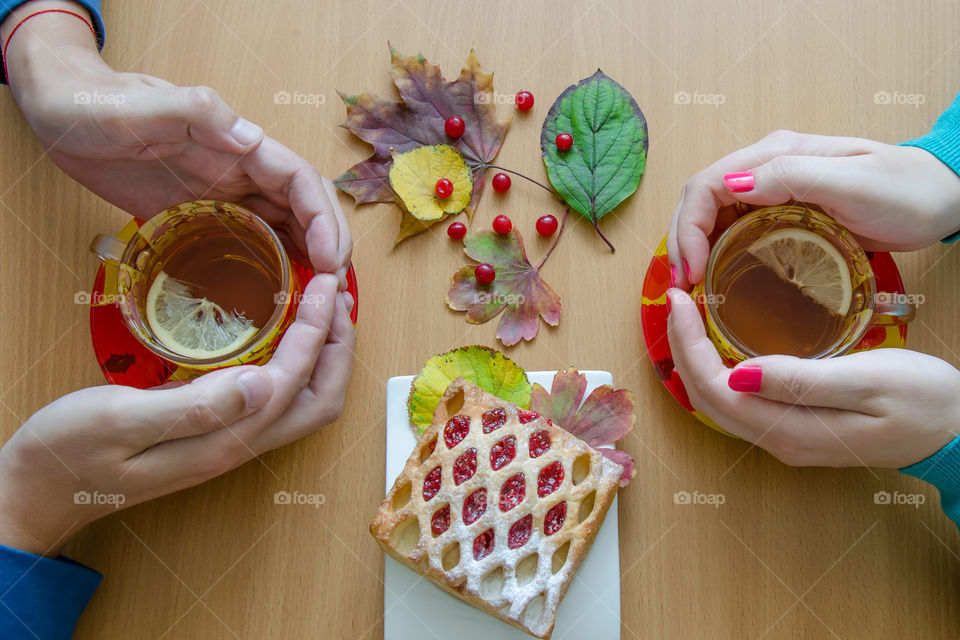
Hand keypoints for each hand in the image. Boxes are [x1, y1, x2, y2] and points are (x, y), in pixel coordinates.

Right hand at [0, 275, 354, 556]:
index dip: (316, 330)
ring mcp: (232, 444)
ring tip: (324, 308)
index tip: (323, 284)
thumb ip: (191, 408)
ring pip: (305, 403)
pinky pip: (280, 400)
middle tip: (336, 293)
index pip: (293, 379)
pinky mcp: (220, 436)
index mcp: (222, 440)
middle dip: (338, 345)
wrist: (36, 492)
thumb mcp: (118, 421)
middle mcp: (238, 446)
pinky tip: (288, 335)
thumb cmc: (66, 454)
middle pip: (320, 400)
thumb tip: (261, 385)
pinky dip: (300, 364)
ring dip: (325, 356)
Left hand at [2, 1, 350, 280]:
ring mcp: (224, 191)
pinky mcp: (204, 211)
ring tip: (320, 297)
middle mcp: (239, 168)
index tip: (331, 257)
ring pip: (285, 225)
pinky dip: (276, 260)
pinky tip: (281, 288)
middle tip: (334, 288)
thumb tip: (252, 139)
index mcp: (236, 144)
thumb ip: (196, 113)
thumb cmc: (99, 105)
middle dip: (329, 243)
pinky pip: (252, 237)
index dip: (324, 218)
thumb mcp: (144, 106)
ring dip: (309, 256)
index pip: (299, 179)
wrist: (64, 113)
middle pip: (304, 206)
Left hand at [665, 288, 959, 467]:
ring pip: (718, 400)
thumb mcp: (868, 381)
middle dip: (680, 347)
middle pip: (705, 397)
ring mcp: (785, 437)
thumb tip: (736, 374)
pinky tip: (718, 340)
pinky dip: (717, 366)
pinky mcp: (795, 427)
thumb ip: (800, 380)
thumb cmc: (926, 402)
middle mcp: (778, 440)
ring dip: (694, 358)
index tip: (678, 299)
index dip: (687, 344)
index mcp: (789, 430)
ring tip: (686, 314)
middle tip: (673, 299)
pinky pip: (738, 399)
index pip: (714, 388)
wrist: (959, 433)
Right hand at [668, 129, 959, 286]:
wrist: (939, 197)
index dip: (688, 227)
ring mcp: (772, 190)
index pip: (706, 185)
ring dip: (694, 247)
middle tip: (684, 285)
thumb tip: (730, 186)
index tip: (693, 270)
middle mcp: (766, 168)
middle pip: (700, 200)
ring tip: (693, 286)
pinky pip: (734, 229)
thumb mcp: (851, 182)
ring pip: (712, 215)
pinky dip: (716, 251)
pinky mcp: (781, 212)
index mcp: (775, 155)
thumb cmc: (904, 190)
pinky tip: (716, 275)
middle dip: (682, 240)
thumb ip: (791, 176)